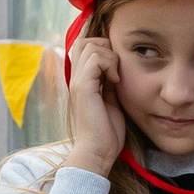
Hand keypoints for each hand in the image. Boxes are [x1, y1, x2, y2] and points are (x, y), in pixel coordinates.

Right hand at [65, 38, 125, 175]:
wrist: (98, 151)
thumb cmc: (106, 132)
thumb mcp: (111, 101)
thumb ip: (110, 84)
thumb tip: (117, 69)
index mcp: (82, 81)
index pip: (86, 48)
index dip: (105, 50)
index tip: (117, 70)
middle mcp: (76, 78)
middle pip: (85, 42)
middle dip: (106, 48)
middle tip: (117, 69)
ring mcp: (78, 81)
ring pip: (91, 46)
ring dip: (110, 56)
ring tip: (116, 77)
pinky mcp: (83, 87)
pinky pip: (96, 59)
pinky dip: (110, 64)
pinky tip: (115, 82)